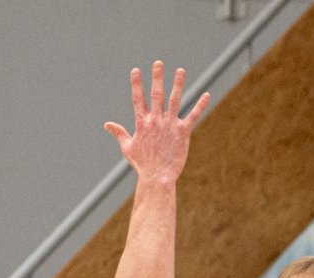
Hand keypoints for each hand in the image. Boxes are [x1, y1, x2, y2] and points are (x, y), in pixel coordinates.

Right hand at [104, 61, 209, 186]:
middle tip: (158, 63)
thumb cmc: (142, 164)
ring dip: (178, 84)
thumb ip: (119, 133)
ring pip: (174, 100)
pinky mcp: (183, 132)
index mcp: (142, 123)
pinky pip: (193, 116)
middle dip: (157, 78)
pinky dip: (200, 105)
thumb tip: (107, 124)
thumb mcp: (127, 147)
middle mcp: (156, 121)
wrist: (157, 177)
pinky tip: (207, 94)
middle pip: (156, 94)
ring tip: (180, 70)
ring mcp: (170, 125)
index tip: (136, 70)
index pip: (138, 99)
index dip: (136, 84)